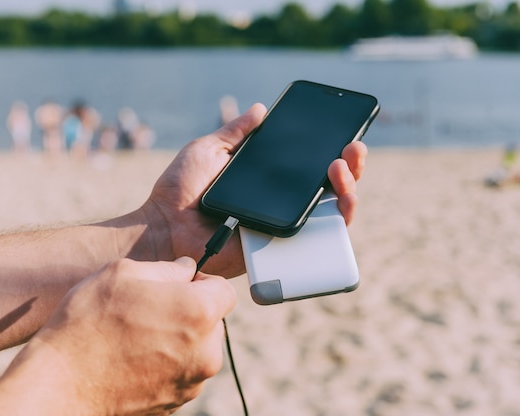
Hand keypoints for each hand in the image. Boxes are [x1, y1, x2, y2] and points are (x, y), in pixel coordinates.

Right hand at [0, 257, 235, 415]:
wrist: (59, 386)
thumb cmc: (87, 325)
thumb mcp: (122, 273)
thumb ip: (167, 268)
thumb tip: (186, 270)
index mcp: (199, 312)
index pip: (225, 289)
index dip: (204, 281)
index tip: (182, 283)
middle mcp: (206, 351)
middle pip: (213, 320)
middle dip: (191, 310)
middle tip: (151, 308)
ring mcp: (192, 382)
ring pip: (199, 348)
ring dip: (179, 337)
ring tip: (136, 334)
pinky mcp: (176, 403)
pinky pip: (182, 372)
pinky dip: (167, 362)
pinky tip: (133, 357)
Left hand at [141, 104, 367, 276]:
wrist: (165, 227)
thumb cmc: (180, 189)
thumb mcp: (209, 149)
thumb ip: (235, 131)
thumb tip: (261, 108)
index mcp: (264, 180)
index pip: (306, 166)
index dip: (330, 151)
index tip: (343, 134)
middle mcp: (278, 204)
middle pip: (327, 189)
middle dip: (349, 167)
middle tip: (353, 149)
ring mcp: (281, 228)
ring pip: (331, 214)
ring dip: (349, 190)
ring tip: (343, 168)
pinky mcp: (279, 249)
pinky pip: (316, 242)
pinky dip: (337, 223)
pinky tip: (342, 202)